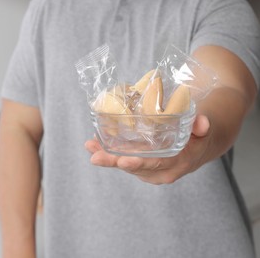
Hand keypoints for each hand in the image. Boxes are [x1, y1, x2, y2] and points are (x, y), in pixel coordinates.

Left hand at [85, 114, 210, 184]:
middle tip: (95, 156)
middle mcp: (162, 171)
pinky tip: (94, 146)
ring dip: (107, 157)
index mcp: (178, 164)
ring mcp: (151, 170)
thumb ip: (202, 126)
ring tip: (90, 147)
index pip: (156, 165)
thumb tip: (202, 122)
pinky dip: (109, 155)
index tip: (122, 161)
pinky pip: (125, 161)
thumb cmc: (201, 134)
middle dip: (113, 162)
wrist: (201, 144)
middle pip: (135, 167)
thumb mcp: (205, 128)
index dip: (139, 163)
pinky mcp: (143, 166)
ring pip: (127, 165)